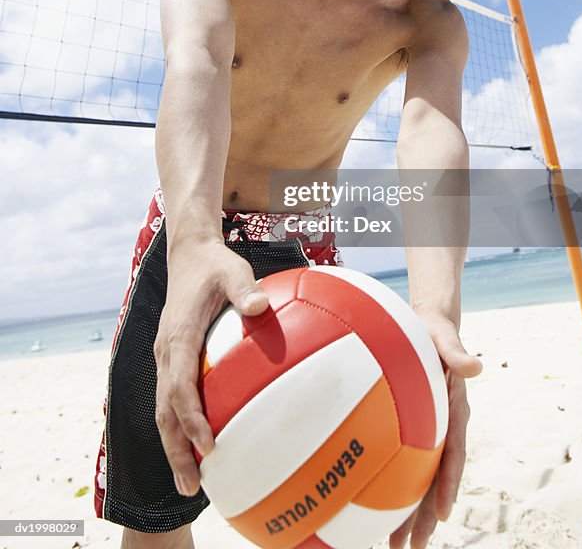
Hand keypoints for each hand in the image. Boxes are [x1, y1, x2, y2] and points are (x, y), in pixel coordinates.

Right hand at [153, 237, 269, 497]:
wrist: (188, 253)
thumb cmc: (215, 263)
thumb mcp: (233, 269)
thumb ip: (244, 288)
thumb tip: (260, 306)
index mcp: (179, 336)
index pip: (180, 387)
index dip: (192, 420)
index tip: (209, 446)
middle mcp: (166, 352)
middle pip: (165, 411)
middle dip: (175, 451)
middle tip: (192, 487)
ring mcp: (165, 356)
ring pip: (163, 410)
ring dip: (174, 446)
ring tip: (191, 482)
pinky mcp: (171, 357)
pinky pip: (171, 398)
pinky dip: (179, 426)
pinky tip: (199, 444)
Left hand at [389, 313, 481, 548]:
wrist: (428, 325)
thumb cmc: (435, 331)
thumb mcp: (446, 337)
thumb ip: (458, 352)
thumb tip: (477, 367)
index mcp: (455, 409)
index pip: (455, 452)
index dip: (450, 482)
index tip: (444, 511)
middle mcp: (444, 427)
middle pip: (437, 478)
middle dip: (427, 516)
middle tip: (414, 547)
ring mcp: (429, 430)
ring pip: (420, 478)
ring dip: (410, 513)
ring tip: (395, 545)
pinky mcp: (414, 428)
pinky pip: (405, 462)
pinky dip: (396, 487)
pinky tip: (378, 508)